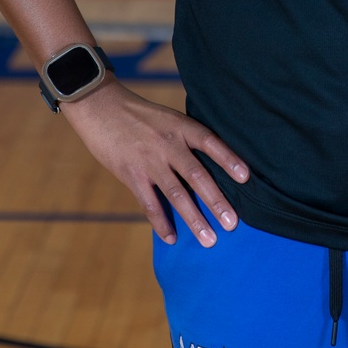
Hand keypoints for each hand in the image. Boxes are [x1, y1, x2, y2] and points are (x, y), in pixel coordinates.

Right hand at [62, 78, 249, 245]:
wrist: (100, 107)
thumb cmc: (138, 115)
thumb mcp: (168, 118)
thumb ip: (185, 139)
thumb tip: (208, 166)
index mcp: (181, 127)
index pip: (211, 143)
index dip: (229, 160)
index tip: (246, 178)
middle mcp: (168, 144)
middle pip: (197, 175)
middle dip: (216, 201)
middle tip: (232, 224)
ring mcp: (149, 161)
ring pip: (176, 194)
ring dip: (194, 218)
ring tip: (209, 239)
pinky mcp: (131, 174)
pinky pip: (149, 203)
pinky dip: (161, 222)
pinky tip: (172, 237)